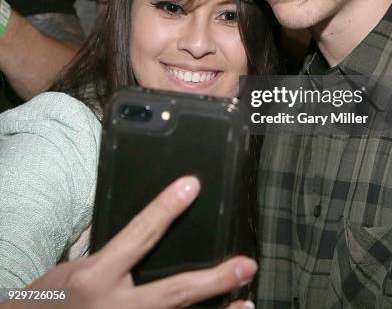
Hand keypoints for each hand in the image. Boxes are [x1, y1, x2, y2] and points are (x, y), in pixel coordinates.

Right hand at [2, 176, 256, 308]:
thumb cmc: (52, 298)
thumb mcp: (77, 267)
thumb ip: (114, 253)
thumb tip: (152, 230)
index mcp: (96, 278)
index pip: (139, 234)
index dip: (166, 208)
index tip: (191, 186)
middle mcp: (114, 308)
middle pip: (173, 292)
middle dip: (213, 279)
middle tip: (245, 265)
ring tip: (247, 300)